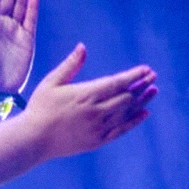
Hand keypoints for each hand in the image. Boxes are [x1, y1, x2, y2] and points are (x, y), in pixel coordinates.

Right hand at [22, 44, 156, 159]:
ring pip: (127, 112)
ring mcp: (98, 128)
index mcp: (85, 94)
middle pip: (126, 97)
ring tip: (154, 90)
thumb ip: (70, 65)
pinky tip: (145, 113)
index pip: (117, 83)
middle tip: (153, 76)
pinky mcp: (97, 141)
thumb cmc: (40, 108)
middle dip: (141, 85)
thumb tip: (83, 47)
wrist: (34, 139)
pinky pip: (121, 130)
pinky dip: (135, 121)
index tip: (146, 69)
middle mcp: (96, 111)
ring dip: (142, 101)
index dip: (134, 76)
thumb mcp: (52, 82)